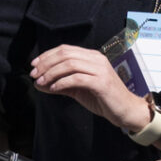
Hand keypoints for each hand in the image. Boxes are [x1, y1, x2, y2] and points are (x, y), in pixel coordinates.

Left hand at [31, 44, 150, 132]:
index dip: (47, 55)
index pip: (65, 49)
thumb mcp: (78, 90)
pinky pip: (77, 78)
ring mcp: (100, 70)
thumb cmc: (103, 99)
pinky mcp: (102, 82)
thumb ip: (60, 84)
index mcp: (91, 56)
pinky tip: (53, 88)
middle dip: (46, 63)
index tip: (34, 65)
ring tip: (40, 82)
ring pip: (70, 64)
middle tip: (34, 74)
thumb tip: (38, 83)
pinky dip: (62, 82)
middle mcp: (96, 59)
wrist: (127, 111)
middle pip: (65, 54)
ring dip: (51, 73)